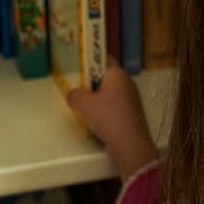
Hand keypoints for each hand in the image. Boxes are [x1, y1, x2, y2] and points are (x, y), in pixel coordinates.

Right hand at [67, 57, 156, 181]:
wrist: (130, 144)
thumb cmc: (108, 117)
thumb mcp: (84, 103)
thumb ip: (75, 95)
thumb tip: (73, 95)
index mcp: (117, 74)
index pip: (104, 58)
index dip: (90, 59)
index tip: (77, 66)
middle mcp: (127, 83)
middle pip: (105, 76)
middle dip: (90, 82)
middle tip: (75, 88)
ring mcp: (130, 99)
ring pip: (109, 92)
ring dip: (96, 98)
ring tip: (82, 106)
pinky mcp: (130, 114)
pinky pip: (113, 106)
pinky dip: (103, 110)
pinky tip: (94, 119)